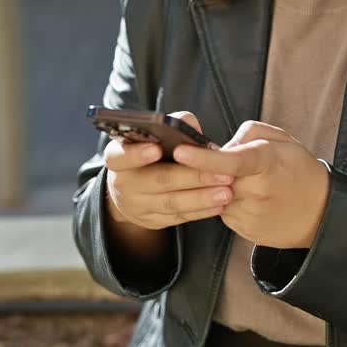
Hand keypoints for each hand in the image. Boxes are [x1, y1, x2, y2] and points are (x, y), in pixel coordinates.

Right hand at [104, 111, 234, 230]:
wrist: (131, 189)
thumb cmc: (149, 153)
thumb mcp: (152, 136)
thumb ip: (172, 126)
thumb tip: (192, 126)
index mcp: (118, 156)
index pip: (121, 155)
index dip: (137, 153)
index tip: (156, 148)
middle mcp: (123, 182)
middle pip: (158, 180)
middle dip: (192, 177)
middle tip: (223, 173)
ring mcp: (136, 205)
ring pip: (171, 203)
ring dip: (202, 197)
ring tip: (227, 191)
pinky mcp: (152, 220)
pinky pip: (178, 217)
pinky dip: (200, 211)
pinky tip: (220, 204)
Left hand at [173, 121, 329, 249]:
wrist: (320, 213)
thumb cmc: (299, 170)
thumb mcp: (281, 140)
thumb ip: (247, 134)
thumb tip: (220, 147)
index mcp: (267, 162)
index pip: (231, 161)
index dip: (203, 157)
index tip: (179, 151)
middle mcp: (257, 191)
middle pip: (215, 179)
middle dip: (207, 170)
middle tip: (217, 163)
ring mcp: (251, 215)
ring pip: (215, 196)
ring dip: (219, 187)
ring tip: (246, 183)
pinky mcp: (246, 231)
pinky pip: (223, 212)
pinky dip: (228, 202)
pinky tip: (248, 199)